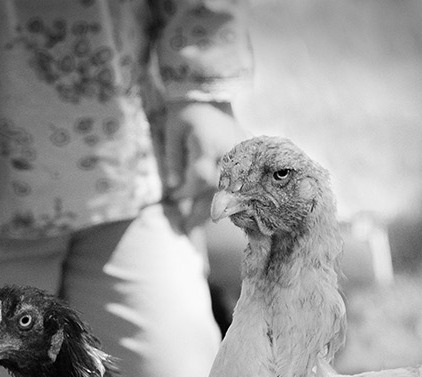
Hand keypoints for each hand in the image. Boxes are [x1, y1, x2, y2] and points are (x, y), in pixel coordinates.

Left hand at [163, 101, 244, 231]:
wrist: (210, 97)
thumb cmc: (186, 114)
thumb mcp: (172, 132)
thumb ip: (174, 159)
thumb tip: (173, 187)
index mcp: (209, 142)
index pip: (201, 178)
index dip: (187, 193)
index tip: (174, 199)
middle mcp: (230, 151)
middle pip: (219, 191)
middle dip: (203, 213)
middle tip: (187, 234)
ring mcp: (243, 155)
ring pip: (231, 191)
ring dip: (216, 211)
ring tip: (198, 231)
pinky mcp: (248, 159)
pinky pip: (240, 185)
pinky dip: (230, 200)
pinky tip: (218, 215)